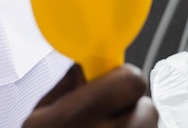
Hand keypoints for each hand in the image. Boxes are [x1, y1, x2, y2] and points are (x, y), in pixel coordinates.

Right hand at [22, 63, 157, 127]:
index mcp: (78, 117)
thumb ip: (65, 88)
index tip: (111, 83)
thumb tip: (86, 66)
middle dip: (133, 107)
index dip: (122, 78)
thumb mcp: (38, 120)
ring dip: (136, 127)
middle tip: (112, 114)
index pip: (131, 80)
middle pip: (148, 107)